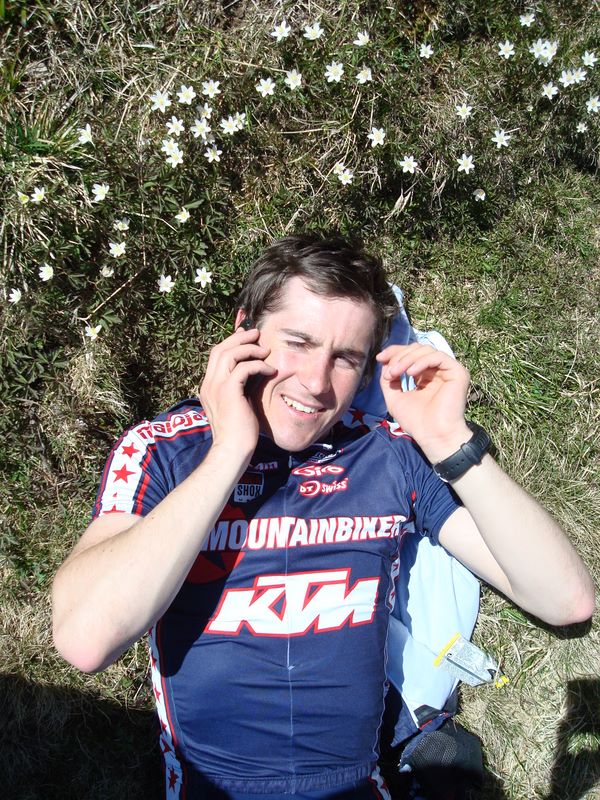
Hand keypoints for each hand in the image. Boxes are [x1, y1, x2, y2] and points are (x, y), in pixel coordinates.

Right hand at [199, 327, 275, 464]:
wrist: (231, 450)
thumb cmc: (238, 433)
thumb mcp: (236, 405)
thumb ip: (238, 389)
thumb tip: (250, 377)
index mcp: (208, 387)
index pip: (216, 356)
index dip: (230, 343)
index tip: (246, 336)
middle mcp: (209, 384)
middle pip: (219, 349)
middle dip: (239, 338)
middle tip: (256, 333)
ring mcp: (216, 387)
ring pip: (229, 354)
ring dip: (249, 348)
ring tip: (266, 350)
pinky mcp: (229, 391)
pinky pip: (244, 368)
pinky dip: (258, 365)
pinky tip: (270, 370)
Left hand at [377, 343, 470, 462]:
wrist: (433, 436)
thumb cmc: (416, 421)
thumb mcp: (394, 397)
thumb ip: (389, 379)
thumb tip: (385, 362)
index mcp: (424, 376)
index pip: (410, 354)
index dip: (394, 352)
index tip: (379, 358)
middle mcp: (437, 371)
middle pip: (417, 349)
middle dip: (399, 356)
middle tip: (389, 372)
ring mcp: (447, 371)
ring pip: (426, 350)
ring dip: (407, 359)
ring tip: (396, 373)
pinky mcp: (457, 372)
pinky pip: (438, 356)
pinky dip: (421, 361)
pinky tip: (410, 373)